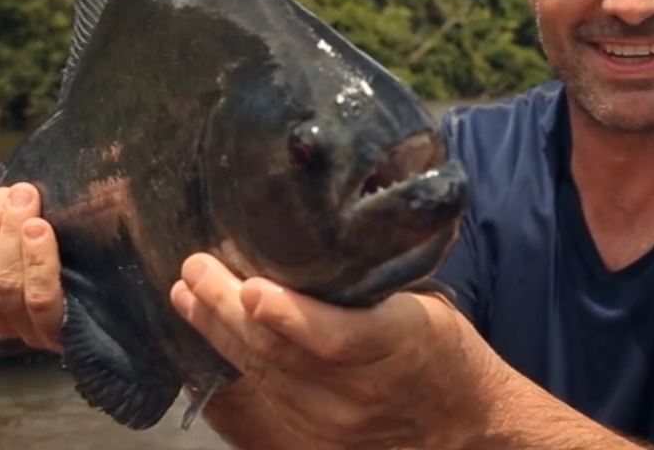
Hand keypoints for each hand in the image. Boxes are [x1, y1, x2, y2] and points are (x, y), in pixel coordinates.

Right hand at [0, 154, 64, 351]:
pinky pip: (40, 300)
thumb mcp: (29, 207)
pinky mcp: (65, 333)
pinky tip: (41, 230)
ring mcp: (34, 329)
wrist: (143, 265)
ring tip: (28, 201)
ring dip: (11, 237)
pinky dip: (36, 261)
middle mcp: (4, 315)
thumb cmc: (79, 234)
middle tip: (15, 192)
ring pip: (4, 286)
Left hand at [171, 253, 496, 448]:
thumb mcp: (424, 305)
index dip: (290, 315)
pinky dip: (234, 357)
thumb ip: (371, 280)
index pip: (338, 338)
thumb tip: (320, 225)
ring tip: (188, 293)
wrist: (465, 425)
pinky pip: (266, 392)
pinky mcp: (316, 438)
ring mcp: (335, 421)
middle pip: (281, 353)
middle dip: (228, 308)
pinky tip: (210, 329)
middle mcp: (361, 390)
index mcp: (399, 343)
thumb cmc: (443, 350)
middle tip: (196, 268)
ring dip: (218, 331)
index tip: (251, 288)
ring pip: (263, 374)